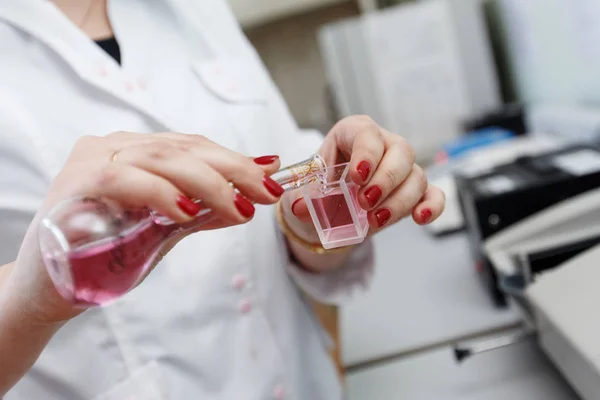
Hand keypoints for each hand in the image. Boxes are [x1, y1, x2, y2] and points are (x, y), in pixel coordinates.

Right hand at [6, 131, 283, 324]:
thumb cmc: (108, 255)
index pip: (194, 147)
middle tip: (266, 191)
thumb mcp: (166, 229)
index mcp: (137, 152)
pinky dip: (160, 192)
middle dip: (232, 169)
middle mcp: (115, 147)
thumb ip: (203, 210)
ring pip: (161, 158)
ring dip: (207, 183)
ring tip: (238, 205)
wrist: (52, 290)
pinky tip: (188, 211)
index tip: (272, 177)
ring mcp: (92, 160)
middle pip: (184, 149)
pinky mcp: (74, 183)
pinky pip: (123, 179)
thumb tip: (249, 200)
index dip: (236, 161)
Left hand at [281, 116, 444, 242]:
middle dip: (385, 179)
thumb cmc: (322, 187)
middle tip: (365, 202)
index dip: (366, 153)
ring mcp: (403, 168)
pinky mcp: (415, 191)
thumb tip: (300, 207)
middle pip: (400, 151)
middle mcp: (384, 145)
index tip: (357, 177)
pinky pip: (433, 193)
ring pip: (416, 176)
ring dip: (399, 200)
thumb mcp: (306, 190)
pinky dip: (431, 206)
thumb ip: (301, 197)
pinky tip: (420, 218)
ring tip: (376, 219)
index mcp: (354, 133)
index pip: (367, 134)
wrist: (332, 206)